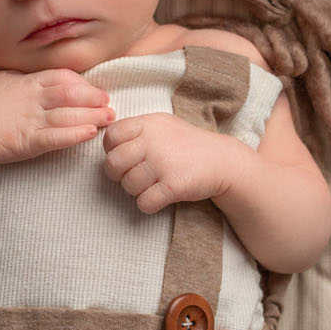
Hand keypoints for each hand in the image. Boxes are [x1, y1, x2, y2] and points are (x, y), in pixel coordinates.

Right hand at [0, 68, 115, 166]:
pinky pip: (54, 137)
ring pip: (66, 115)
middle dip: (93, 99)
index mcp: (27, 82)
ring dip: (91, 117)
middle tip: (110, 104)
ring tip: (108, 119)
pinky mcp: (25, 141)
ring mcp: (29, 119)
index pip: (62, 77)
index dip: (83, 84)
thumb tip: (37, 75)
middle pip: (70, 94)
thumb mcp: (1, 81)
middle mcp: (31, 98)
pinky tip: (89, 134)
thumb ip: (22, 77)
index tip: (96, 92)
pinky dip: (73, 135)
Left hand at [101, 112, 235, 212]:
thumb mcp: (163, 125)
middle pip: (113, 164)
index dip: (112, 150)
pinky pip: (144, 203)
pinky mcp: (172, 186)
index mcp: (148, 124)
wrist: (223, 161)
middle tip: (134, 176)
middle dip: (119, 175)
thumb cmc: (188, 145)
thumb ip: (137, 130)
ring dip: (136, 191)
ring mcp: (162, 163)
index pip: (111, 136)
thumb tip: (107, 142)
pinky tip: (159, 197)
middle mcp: (152, 141)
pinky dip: (148, 205)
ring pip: (127, 186)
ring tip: (152, 185)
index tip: (125, 157)